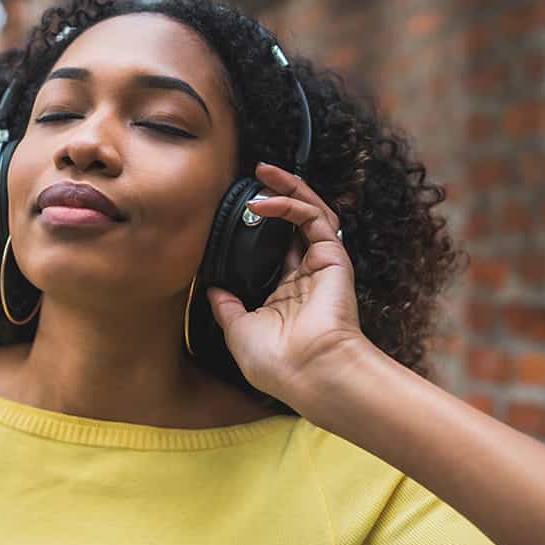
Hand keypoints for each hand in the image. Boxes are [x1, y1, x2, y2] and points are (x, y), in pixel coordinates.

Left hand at [206, 163, 367, 403]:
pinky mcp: (333, 259)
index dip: (260, 228)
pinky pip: (314, 220)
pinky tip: (263, 203)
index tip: (238, 213)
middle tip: (256, 175)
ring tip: (265, 171)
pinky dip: (290, 205)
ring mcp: (321, 266)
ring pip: (310, 213)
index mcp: (286, 295)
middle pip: (295, 224)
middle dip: (278, 196)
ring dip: (289, 189)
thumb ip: (227, 307)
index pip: (275, 249)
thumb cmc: (278, 363)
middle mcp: (305, 277)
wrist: (309, 372)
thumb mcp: (238, 331)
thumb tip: (210, 288)